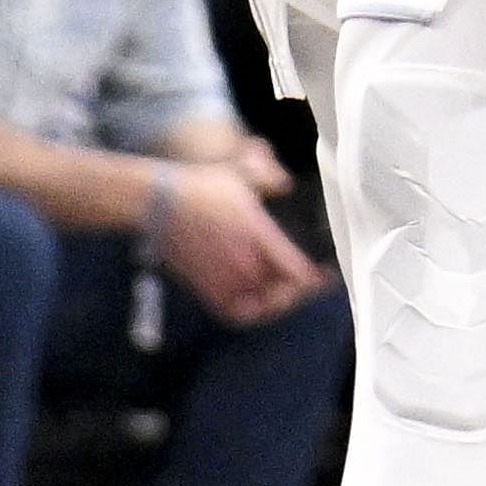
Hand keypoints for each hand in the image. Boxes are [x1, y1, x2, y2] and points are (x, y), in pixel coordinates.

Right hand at [151, 159, 327, 327]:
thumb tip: (285, 183)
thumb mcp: (241, 174)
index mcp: (258, 238)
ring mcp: (224, 279)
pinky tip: (256, 301)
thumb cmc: (199, 188)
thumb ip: (269, 178)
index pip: (299, 274)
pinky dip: (249, 310)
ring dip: (276, 300)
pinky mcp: (206, 287)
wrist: (157, 203)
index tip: (328, 275)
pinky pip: (235, 310)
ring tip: (285, 291)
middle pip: (283, 295)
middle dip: (299, 290)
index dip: (318, 280)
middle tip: (310, 283)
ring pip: (261, 305)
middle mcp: (244, 265)